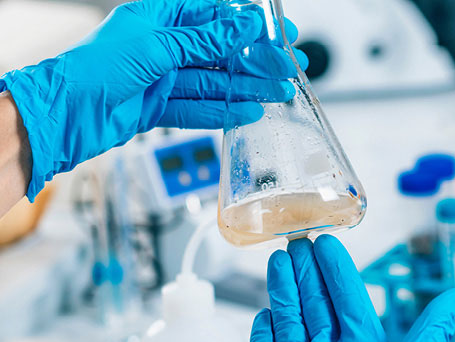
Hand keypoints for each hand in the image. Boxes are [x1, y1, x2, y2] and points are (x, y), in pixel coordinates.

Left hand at [0, 0, 306, 200]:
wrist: (69, 114)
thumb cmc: (97, 67)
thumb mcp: (158, 44)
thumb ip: (204, 40)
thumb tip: (243, 27)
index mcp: (161, 17)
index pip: (217, 18)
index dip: (251, 28)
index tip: (280, 36)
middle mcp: (164, 47)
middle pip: (221, 54)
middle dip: (255, 64)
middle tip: (287, 73)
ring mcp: (163, 79)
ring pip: (214, 83)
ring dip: (246, 90)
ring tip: (276, 96)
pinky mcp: (161, 108)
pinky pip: (199, 109)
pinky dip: (223, 112)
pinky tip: (246, 113)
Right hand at [250, 235, 454, 341]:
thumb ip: (431, 329)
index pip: (346, 298)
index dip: (336, 269)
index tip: (327, 241)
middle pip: (314, 303)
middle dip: (305, 272)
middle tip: (295, 239)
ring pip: (289, 321)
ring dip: (283, 291)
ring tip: (278, 260)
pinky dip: (263, 333)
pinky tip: (264, 313)